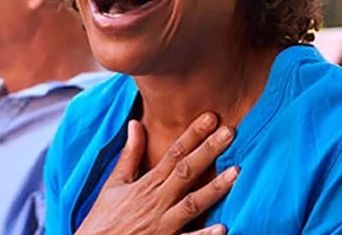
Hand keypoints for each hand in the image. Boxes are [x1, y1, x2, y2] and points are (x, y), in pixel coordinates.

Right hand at [74, 113, 237, 234]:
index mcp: (146, 184)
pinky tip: (223, 227)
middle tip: (230, 132)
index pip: (173, 154)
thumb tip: (135, 123)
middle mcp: (157, 202)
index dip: (192, 135)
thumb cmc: (105, 217)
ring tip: (236, 173)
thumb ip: (130, 154)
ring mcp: (164, 225)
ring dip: (214, 188)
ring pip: (192, 204)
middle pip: (186, 172)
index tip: (210, 118)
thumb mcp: (115, 183)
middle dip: (208, 151)